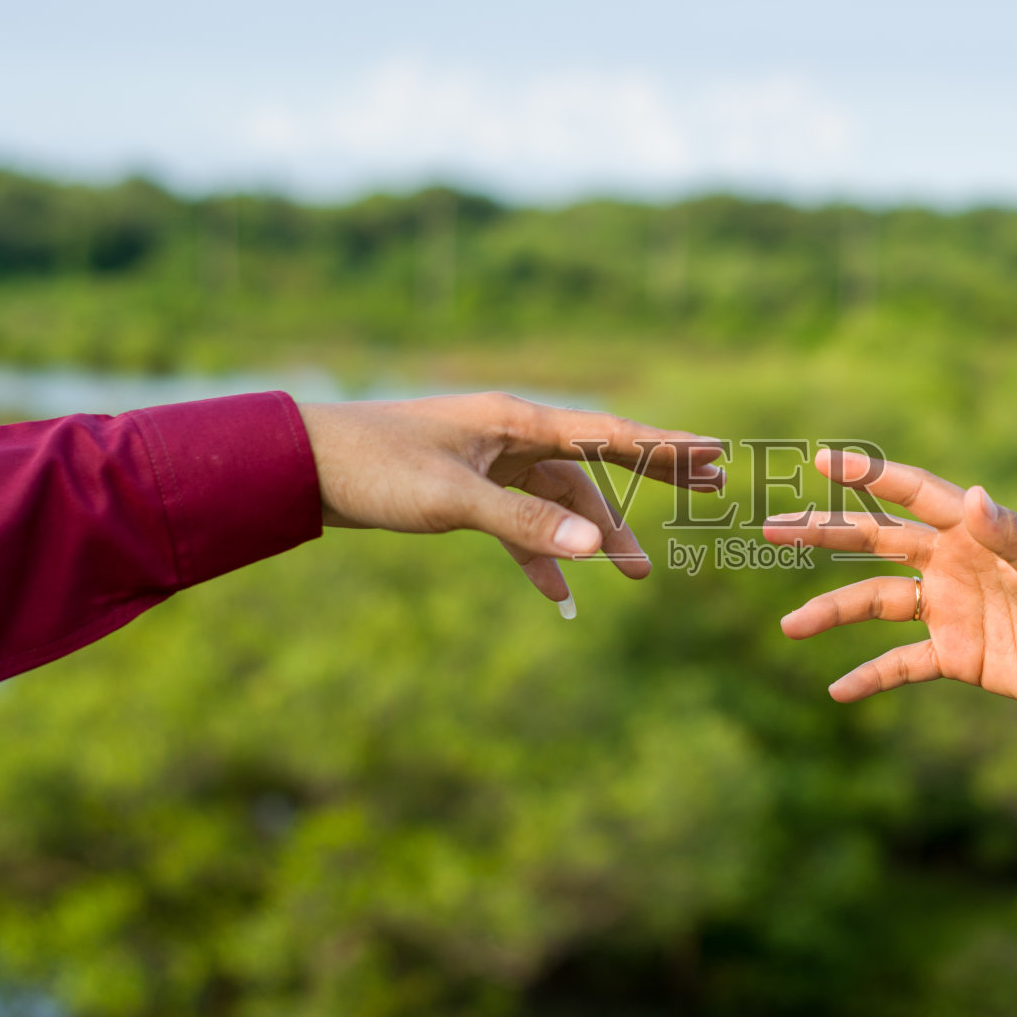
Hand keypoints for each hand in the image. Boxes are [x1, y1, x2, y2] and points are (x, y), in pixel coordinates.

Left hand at [297, 393, 723, 607]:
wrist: (300, 466)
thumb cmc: (373, 469)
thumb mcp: (451, 500)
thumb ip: (524, 524)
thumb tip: (596, 547)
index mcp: (515, 422)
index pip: (607, 433)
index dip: (665, 445)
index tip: (716, 450)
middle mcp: (511, 436)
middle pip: (598, 458)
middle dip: (652, 479)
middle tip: (711, 490)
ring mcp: (491, 464)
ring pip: (561, 501)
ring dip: (596, 536)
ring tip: (640, 576)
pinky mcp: (467, 491)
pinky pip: (520, 524)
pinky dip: (541, 556)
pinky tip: (559, 594)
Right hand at [765, 450, 1016, 747]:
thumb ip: (1013, 537)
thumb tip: (972, 498)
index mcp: (973, 535)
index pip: (911, 496)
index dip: (868, 477)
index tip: (824, 460)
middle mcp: (952, 566)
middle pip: (875, 544)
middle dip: (826, 535)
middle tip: (773, 529)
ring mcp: (951, 611)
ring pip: (876, 606)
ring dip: (832, 612)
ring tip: (789, 626)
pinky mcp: (957, 656)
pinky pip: (902, 665)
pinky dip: (871, 676)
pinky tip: (838, 691)